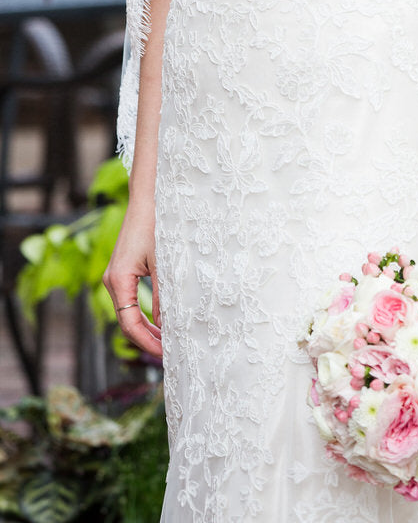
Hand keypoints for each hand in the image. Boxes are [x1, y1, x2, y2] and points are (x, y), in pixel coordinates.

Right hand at [102, 202, 162, 360]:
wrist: (149, 198)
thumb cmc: (157, 226)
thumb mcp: (164, 263)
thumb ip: (164, 295)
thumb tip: (168, 326)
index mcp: (118, 280)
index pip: (129, 323)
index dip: (147, 342)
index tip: (165, 354)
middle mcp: (112, 281)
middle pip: (126, 321)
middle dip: (146, 339)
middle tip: (169, 354)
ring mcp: (116, 276)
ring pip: (128, 312)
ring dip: (146, 328)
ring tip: (166, 342)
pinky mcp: (123, 271)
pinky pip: (130, 300)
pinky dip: (145, 314)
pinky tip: (160, 322)